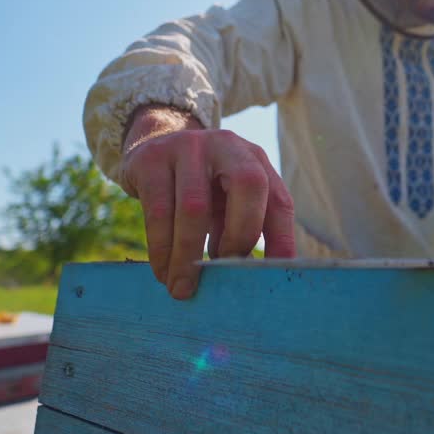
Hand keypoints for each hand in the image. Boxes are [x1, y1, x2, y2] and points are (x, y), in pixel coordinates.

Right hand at [118, 105, 295, 299]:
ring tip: (182, 288)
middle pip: (248, 184)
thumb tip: (243, 281)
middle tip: (223, 272)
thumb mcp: (226, 199)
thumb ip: (238, 228)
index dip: (281, 240)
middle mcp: (227, 146)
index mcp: (254, 160)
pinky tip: (162, 270)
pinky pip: (158, 211)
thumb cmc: (199, 186)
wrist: (151, 145)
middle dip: (240, 235)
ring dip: (188, 256)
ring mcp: (188, 147)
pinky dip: (161, 249)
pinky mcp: (152, 159)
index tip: (273, 278)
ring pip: (195, 207)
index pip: (279, 200)